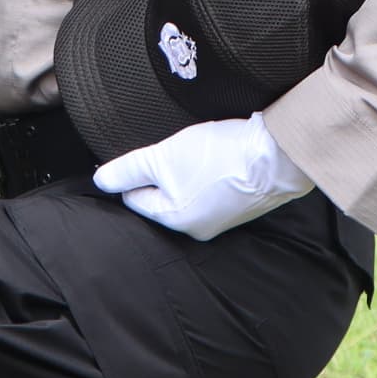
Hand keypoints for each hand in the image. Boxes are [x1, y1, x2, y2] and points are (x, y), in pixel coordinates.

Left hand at [93, 114, 314, 241]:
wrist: (275, 155)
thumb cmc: (220, 158)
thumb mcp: (164, 157)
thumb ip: (129, 169)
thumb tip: (101, 180)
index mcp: (175, 221)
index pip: (136, 200)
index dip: (132, 175)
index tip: (140, 155)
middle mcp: (198, 228)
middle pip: (163, 199)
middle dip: (161, 175)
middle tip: (169, 149)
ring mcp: (222, 218)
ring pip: (188, 193)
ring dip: (186, 173)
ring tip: (194, 151)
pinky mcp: (241, 203)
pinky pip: (212, 190)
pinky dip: (209, 174)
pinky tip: (215, 157)